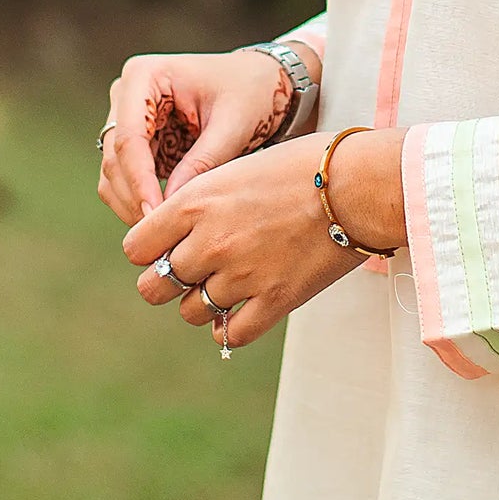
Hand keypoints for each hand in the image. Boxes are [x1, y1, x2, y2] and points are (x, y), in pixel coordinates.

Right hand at [98, 46, 315, 224]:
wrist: (260, 84)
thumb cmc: (251, 93)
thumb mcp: (233, 125)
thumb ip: (202, 163)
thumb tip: (168, 208)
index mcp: (145, 76)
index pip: (129, 137)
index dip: (139, 180)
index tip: (155, 214)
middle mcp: (127, 95)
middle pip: (115, 158)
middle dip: (136, 198)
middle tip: (162, 233)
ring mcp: (127, 120)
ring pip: (113, 174)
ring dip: (134, 204)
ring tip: (166, 231)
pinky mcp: (137, 143)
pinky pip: (126, 180)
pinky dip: (141, 201)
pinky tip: (166, 219)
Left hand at [120, 127, 406, 351]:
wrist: (362, 183)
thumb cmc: (307, 164)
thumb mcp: (241, 167)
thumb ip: (202, 201)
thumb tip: (176, 232)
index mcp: (197, 201)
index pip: (136, 247)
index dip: (149, 249)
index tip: (167, 246)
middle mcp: (210, 241)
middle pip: (154, 287)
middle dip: (167, 282)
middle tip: (191, 273)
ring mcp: (242, 275)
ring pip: (192, 312)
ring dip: (204, 303)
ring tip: (230, 284)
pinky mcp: (274, 300)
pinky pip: (231, 335)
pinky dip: (231, 329)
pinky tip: (243, 313)